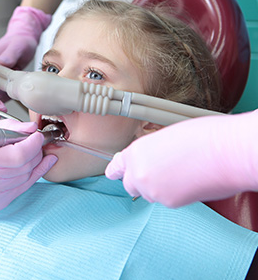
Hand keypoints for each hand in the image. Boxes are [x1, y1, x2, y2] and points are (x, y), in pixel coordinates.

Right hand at [0, 6, 51, 100]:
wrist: (20, 39)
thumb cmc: (22, 43)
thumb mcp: (19, 47)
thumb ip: (10, 55)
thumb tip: (1, 62)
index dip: (3, 87)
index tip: (13, 82)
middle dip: (2, 88)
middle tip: (14, 79)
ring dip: (1, 88)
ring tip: (10, 77)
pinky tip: (7, 80)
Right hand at [0, 119, 57, 243]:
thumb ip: (5, 128)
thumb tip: (30, 127)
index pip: (17, 155)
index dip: (33, 144)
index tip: (37, 135)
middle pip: (24, 166)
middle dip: (36, 151)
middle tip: (37, 141)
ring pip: (26, 177)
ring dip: (35, 162)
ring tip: (35, 151)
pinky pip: (22, 188)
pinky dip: (31, 175)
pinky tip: (37, 165)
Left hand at [105, 110, 257, 207]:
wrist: (226, 151)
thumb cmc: (204, 137)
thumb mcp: (166, 137)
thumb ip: (151, 151)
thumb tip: (152, 160)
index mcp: (136, 151)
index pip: (116, 166)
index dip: (116, 170)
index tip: (114, 173)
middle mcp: (139, 172)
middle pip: (130, 184)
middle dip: (140, 180)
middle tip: (159, 173)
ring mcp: (152, 189)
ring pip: (149, 194)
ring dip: (159, 187)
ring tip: (182, 173)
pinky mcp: (169, 203)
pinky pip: (166, 201)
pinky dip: (175, 194)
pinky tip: (189, 181)